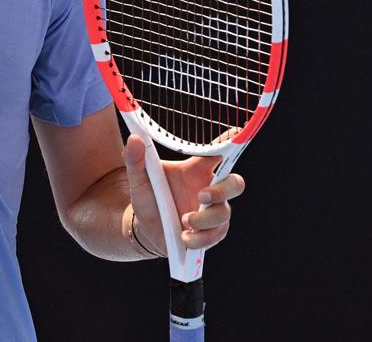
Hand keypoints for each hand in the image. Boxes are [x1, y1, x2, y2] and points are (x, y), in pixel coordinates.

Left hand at [124, 134, 245, 255]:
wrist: (147, 229)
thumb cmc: (149, 198)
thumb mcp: (138, 179)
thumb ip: (135, 159)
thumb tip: (134, 138)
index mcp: (195, 171)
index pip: (218, 153)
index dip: (230, 142)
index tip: (237, 133)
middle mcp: (209, 189)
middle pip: (235, 183)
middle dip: (223, 190)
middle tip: (201, 196)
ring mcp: (213, 212)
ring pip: (224, 213)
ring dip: (204, 220)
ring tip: (183, 221)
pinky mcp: (211, 232)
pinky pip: (216, 235)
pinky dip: (200, 237)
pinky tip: (184, 237)